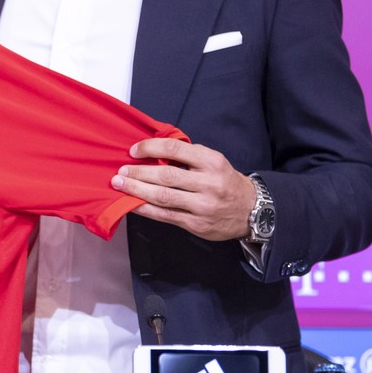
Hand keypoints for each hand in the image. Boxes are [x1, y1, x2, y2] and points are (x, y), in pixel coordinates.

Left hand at [112, 137, 256, 240]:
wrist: (251, 210)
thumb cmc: (224, 181)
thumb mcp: (213, 161)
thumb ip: (188, 156)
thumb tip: (151, 153)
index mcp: (212, 162)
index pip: (175, 149)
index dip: (150, 148)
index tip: (134, 150)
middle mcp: (209, 183)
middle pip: (166, 176)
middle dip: (139, 173)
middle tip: (120, 171)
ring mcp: (203, 206)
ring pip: (163, 197)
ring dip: (137, 190)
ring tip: (119, 185)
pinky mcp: (197, 224)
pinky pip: (165, 215)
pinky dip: (145, 209)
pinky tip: (131, 203)